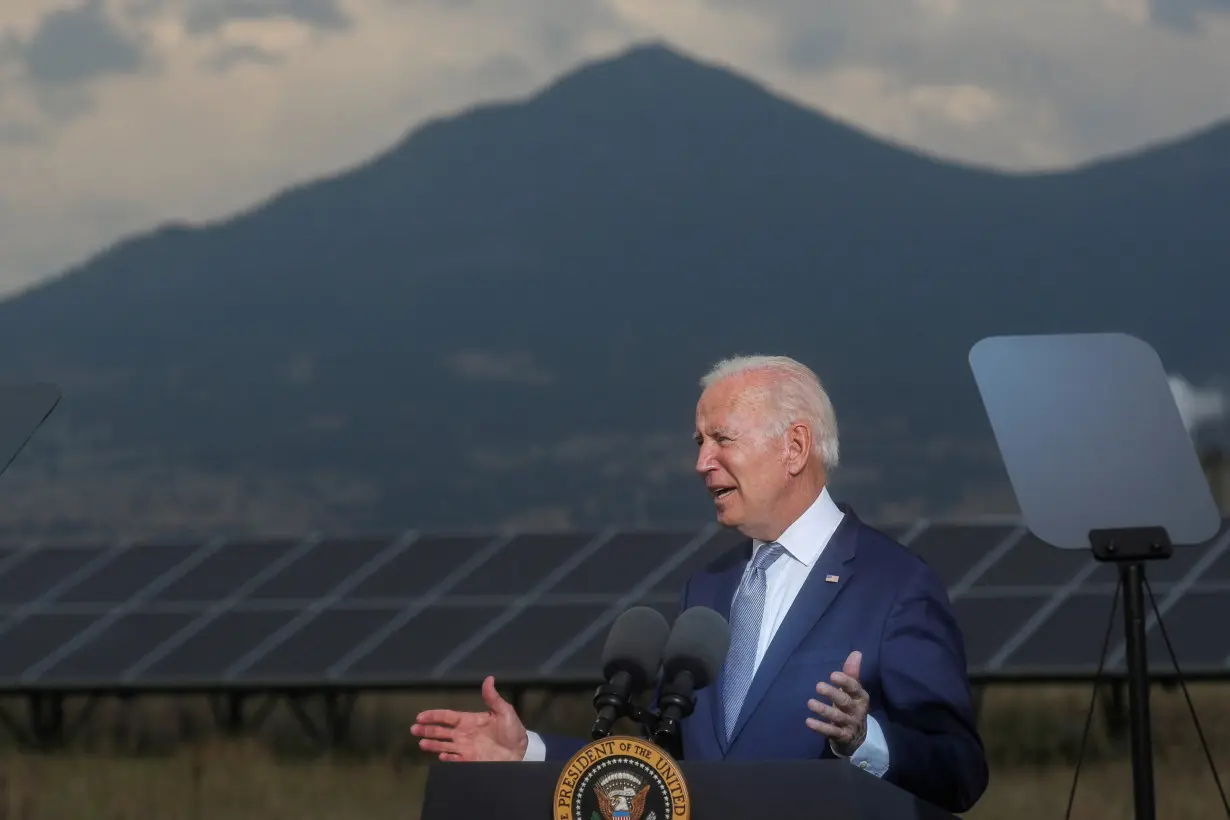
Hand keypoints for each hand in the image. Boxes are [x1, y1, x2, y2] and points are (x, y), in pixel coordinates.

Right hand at [411, 675, 528, 760]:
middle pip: (441, 731)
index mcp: (469, 720)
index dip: (434, 716)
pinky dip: (447, 758)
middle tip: (413, 729)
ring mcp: (465, 748)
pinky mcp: (470, 761)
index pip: (447, 716)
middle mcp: (464, 734)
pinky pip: (455, 759)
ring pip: (444, 745)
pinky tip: (440, 756)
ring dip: (432, 744)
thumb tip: (489, 678)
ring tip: (420, 743)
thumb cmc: (512, 730)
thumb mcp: (505, 711)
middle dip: (427, 730)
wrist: (520, 752)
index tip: (420, 716)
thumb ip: (493, 697)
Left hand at [806, 650, 868, 755]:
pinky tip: (808, 722)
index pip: (854, 687)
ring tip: (810, 703)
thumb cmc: (851, 707)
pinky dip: (820, 727)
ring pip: (837, 716)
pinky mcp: (843, 736)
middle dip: (832, 694)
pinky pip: (831, 731)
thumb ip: (852, 673)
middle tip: (818, 686)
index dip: (845, 681)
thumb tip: (856, 653)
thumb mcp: (853, 691)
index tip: (833, 675)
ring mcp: (850, 724)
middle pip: (844, 701)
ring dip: (823, 710)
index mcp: (860, 696)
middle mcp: (857, 710)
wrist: (858, 736)